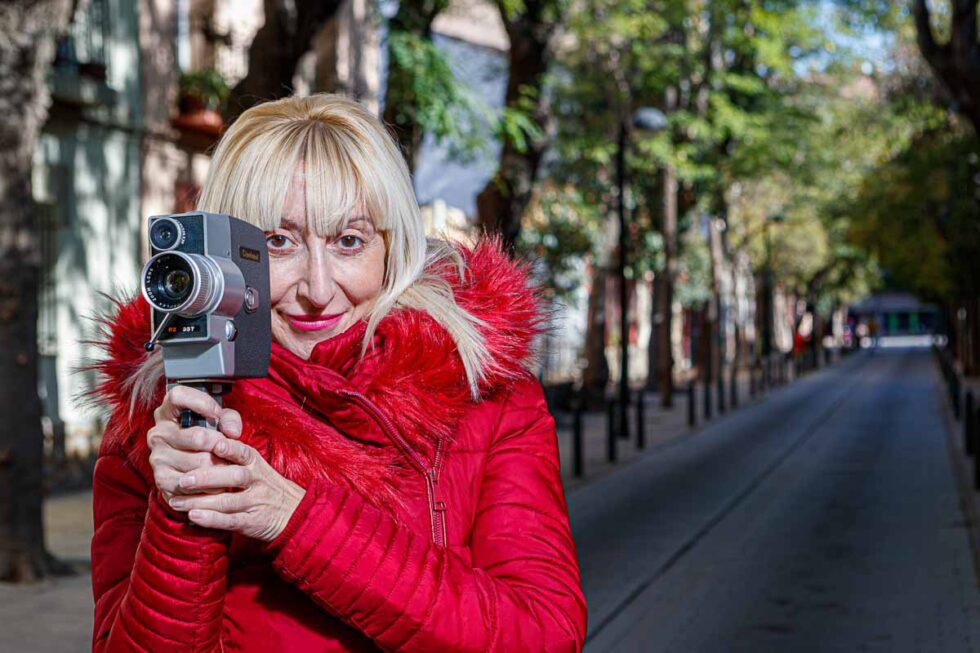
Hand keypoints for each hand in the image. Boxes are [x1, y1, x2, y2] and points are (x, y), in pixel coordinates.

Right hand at [147, 385, 242, 504]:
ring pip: (199, 462)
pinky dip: (210, 485)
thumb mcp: (219, 422)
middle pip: (197, 436)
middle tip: (228, 449)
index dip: (201, 402)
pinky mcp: (161, 480)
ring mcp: (157, 457)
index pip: (177, 396)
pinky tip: (216, 482)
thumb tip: (232, 432)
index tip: (217, 413)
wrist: (192, 471)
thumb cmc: (206, 439)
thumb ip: (229, 419)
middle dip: (220, 444)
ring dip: (219, 466)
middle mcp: (158, 433)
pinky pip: (193, 484)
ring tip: (226, 466)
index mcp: (168, 413)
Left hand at [167, 438, 305, 542]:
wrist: (293, 512)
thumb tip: (203, 440)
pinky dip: (212, 519)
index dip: (229, 448)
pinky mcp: (252, 522)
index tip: (212, 444)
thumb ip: (232, 454)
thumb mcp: (254, 465)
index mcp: (255, 463)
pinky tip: (194, 517)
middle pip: (233, 477)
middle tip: (183, 480)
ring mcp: (255, 502)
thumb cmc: (263, 484)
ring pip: (227, 501)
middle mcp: (256, 480)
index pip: (242, 452)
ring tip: (176, 502)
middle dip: (207, 478)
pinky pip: (231, 521)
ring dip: (200, 502)